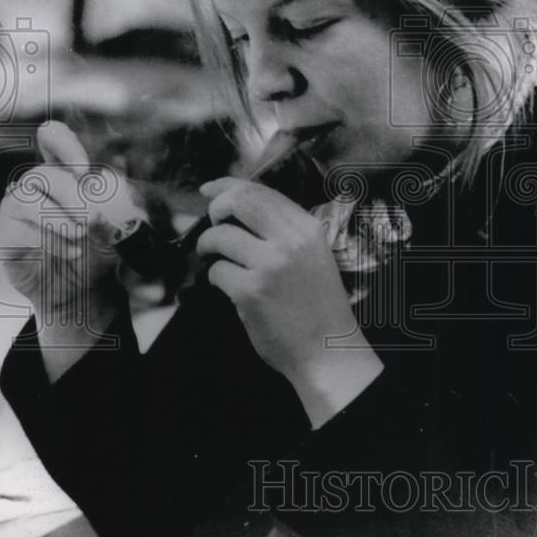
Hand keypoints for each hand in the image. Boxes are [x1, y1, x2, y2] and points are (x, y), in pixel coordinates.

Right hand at [0, 120, 133, 322]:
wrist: (83, 289)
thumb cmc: (97, 252)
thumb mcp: (114, 233)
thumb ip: (109, 218)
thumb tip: (96, 215)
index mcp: (65, 173)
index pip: (53, 138)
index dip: (64, 145)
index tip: (83, 171)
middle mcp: (38, 187)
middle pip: (42, 172)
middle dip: (71, 195)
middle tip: (91, 218)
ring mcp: (19, 209)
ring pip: (25, 196)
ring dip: (58, 217)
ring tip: (80, 237)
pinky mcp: (8, 235)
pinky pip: (20, 229)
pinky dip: (50, 241)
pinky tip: (71, 252)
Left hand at [197, 177, 382, 426]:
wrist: (328, 350)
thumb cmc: (317, 306)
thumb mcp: (312, 255)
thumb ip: (283, 231)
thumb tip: (238, 207)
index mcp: (308, 228)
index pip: (261, 192)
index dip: (228, 186)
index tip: (209, 189)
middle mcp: (290, 241)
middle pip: (239, 202)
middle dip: (216, 207)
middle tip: (211, 222)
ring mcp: (270, 266)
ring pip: (220, 237)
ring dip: (208, 245)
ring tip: (213, 257)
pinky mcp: (251, 292)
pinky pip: (217, 271)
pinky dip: (215, 277)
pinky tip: (228, 286)